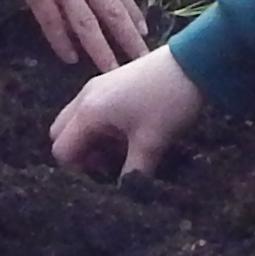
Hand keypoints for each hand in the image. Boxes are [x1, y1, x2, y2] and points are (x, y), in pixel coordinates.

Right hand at [0, 0, 144, 70]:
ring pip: (85, 21)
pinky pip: (52, 21)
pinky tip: (70, 57)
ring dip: (100, 49)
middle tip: (141, 60)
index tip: (143, 32)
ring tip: (111, 70)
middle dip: (128, 38)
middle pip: (110, 9)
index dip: (133, 13)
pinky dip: (62, 41)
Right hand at [50, 45, 208, 177]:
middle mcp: (84, 97)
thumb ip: (133, 174)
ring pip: (76, 122)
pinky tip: (126, 133)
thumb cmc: (168, 101)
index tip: (105, 177)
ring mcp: (96, 87)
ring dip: (90, 141)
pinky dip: (100, 127)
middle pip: (61, 134)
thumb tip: (126, 195)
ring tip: (120, 150)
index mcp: (88, 112)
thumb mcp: (151, 143)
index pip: (62, 151)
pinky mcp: (110, 82)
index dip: (78, 171)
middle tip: (107, 164)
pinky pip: (91, 111)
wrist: (193, 61)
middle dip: (78, 155)